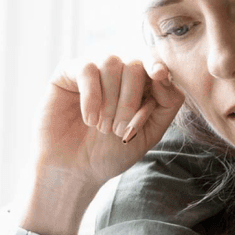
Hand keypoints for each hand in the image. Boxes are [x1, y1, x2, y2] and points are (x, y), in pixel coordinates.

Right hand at [36, 55, 184, 186]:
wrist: (75, 171)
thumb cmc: (112, 153)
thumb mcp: (150, 133)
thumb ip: (166, 104)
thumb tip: (164, 75)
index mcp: (138, 84)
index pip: (153, 64)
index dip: (157, 66)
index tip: (160, 76)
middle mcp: (116, 73)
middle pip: (134, 65)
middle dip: (130, 100)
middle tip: (119, 131)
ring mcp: (92, 71)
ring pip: (111, 63)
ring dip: (111, 100)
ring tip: (103, 128)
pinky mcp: (67, 73)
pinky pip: (87, 70)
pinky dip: (92, 97)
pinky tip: (89, 120)